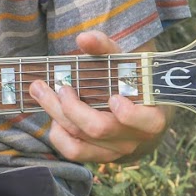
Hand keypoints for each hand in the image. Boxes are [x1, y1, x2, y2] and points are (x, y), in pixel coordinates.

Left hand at [29, 31, 170, 163]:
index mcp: (152, 116)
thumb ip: (106, 48)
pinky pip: (73, 151)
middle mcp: (135, 139)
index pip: (146, 122)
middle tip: (57, 84)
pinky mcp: (98, 157)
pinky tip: (54, 115)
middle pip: (98, 128)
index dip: (129, 114)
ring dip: (56, 115)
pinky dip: (58, 133)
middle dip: (71, 106)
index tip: (114, 97)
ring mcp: (116, 151)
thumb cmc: (134, 82)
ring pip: (80, 140)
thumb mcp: (127, 62)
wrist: (140, 113)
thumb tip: (84, 39)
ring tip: (42, 92)